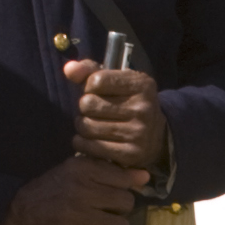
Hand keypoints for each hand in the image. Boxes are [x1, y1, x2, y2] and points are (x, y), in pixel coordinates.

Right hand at [2, 154, 138, 224]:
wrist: (16, 212)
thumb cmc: (50, 189)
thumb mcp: (73, 171)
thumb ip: (107, 171)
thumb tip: (145, 177)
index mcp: (82, 168)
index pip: (123, 177)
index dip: (127, 187)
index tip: (120, 193)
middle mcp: (82, 189)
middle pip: (126, 202)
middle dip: (121, 209)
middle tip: (110, 212)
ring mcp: (79, 215)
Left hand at [64, 58, 166, 178]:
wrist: (156, 136)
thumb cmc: (128, 102)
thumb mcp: (117, 81)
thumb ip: (90, 70)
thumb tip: (69, 69)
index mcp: (142, 84)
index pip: (96, 80)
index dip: (89, 86)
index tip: (97, 92)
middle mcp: (143, 108)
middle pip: (88, 104)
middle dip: (85, 107)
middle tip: (93, 111)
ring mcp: (138, 133)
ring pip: (86, 127)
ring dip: (82, 126)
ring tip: (91, 125)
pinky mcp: (131, 154)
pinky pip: (90, 147)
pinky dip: (82, 143)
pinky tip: (89, 140)